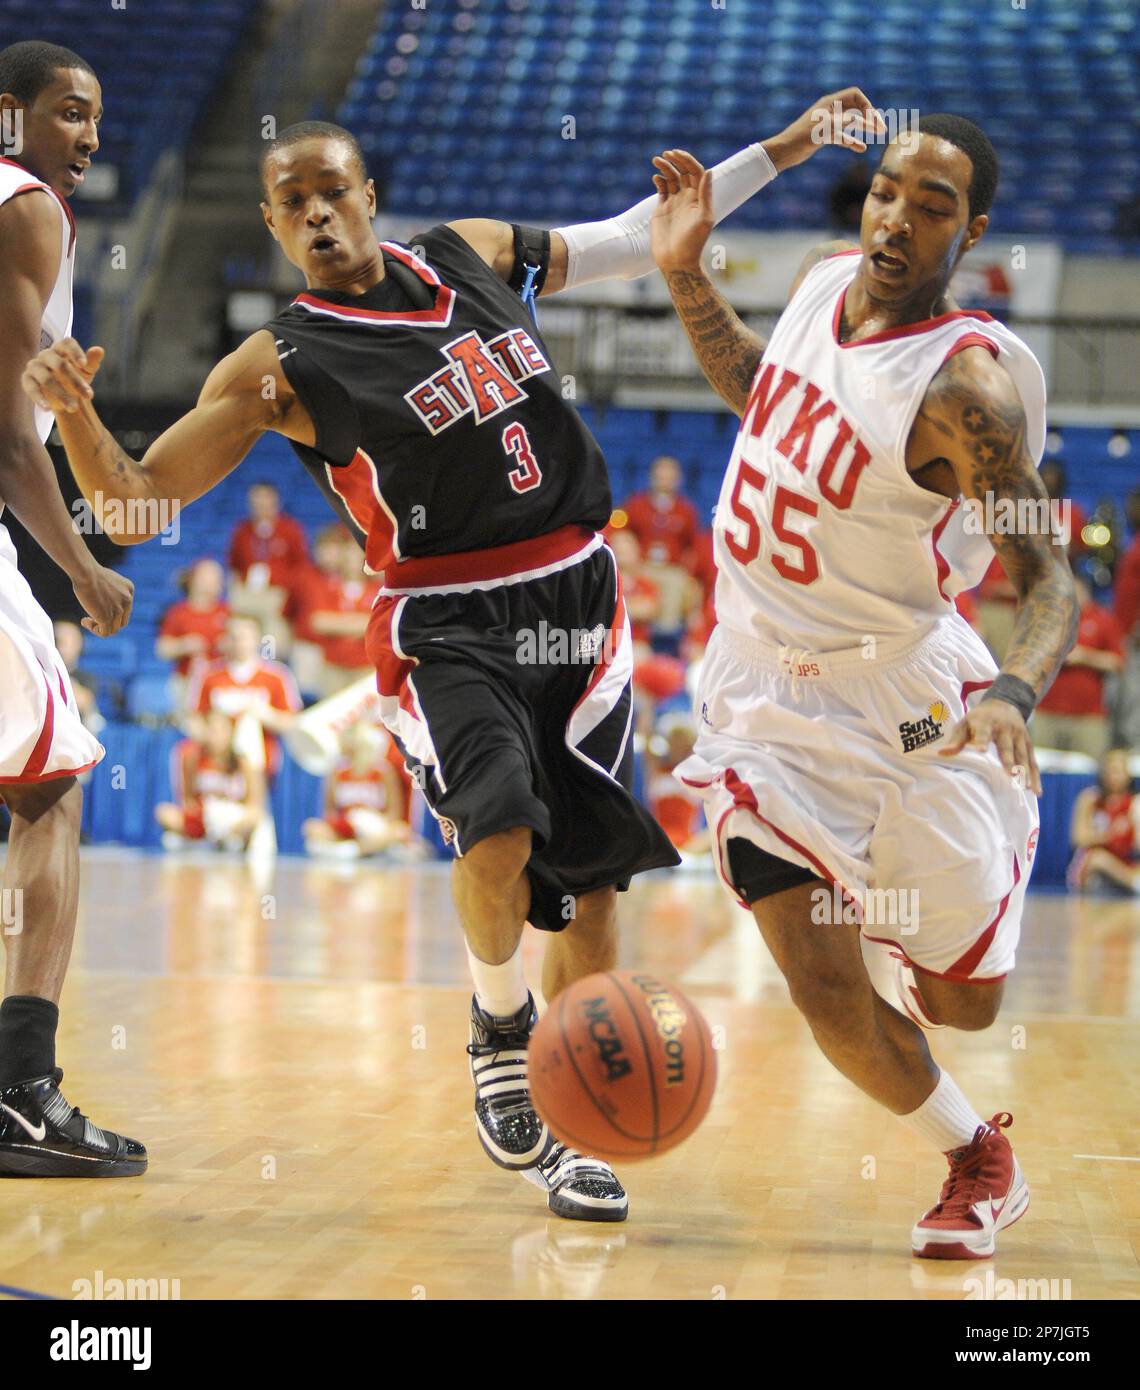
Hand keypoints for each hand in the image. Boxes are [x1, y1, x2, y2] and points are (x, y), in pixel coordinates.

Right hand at [22, 338, 104, 414]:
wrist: (63, 396)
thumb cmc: (75, 379)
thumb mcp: (86, 372)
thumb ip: (92, 362)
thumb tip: (99, 350)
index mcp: (61, 349)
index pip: (67, 343)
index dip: (75, 352)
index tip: (84, 365)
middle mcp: (46, 355)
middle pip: (59, 364)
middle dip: (75, 381)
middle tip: (89, 396)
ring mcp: (35, 366)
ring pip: (46, 378)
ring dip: (61, 394)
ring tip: (74, 408)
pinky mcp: (27, 379)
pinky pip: (30, 387)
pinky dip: (39, 398)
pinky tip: (48, 409)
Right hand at [72, 561, 132, 636]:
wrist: (86, 572)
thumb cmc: (89, 572)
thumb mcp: (106, 580)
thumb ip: (109, 592)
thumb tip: (103, 604)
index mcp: (129, 590)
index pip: (125, 610)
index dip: (112, 614)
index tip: (98, 609)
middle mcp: (127, 600)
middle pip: (121, 622)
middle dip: (108, 622)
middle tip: (93, 617)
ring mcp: (119, 610)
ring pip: (114, 630)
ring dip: (100, 628)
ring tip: (87, 620)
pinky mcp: (107, 617)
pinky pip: (104, 633)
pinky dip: (94, 630)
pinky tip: (84, 621)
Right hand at [650, 148, 714, 274]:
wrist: (677, 261)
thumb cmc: (693, 243)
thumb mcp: (704, 218)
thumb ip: (705, 195)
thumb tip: (708, 170)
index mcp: (699, 198)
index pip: (695, 172)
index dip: (687, 160)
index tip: (676, 154)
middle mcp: (688, 198)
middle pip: (683, 172)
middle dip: (675, 160)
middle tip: (666, 154)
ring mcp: (675, 203)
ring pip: (671, 178)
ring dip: (665, 167)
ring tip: (656, 160)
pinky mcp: (662, 210)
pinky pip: (661, 189)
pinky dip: (658, 180)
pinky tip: (655, 177)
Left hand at [765, 88, 886, 171]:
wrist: (786, 151)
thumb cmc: (803, 137)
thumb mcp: (825, 128)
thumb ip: (842, 121)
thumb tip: (858, 118)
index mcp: (830, 103)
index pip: (855, 95)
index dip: (866, 105)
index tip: (872, 120)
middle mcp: (830, 110)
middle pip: (855, 108)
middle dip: (869, 116)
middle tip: (881, 129)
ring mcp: (828, 123)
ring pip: (851, 122)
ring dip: (864, 127)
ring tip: (878, 134)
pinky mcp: (824, 136)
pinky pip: (842, 136)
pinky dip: (852, 141)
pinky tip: (861, 148)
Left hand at [938, 699, 1041, 795]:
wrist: (1004, 704)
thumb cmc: (978, 719)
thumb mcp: (964, 723)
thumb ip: (956, 740)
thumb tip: (942, 754)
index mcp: (986, 722)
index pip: (983, 733)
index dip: (982, 741)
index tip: (981, 750)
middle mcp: (1005, 728)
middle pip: (1007, 746)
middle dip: (1010, 761)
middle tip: (1011, 775)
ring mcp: (1019, 736)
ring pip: (1023, 755)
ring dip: (1025, 771)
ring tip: (1025, 788)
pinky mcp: (1028, 743)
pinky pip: (1032, 761)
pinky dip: (1035, 776)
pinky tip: (1036, 791)